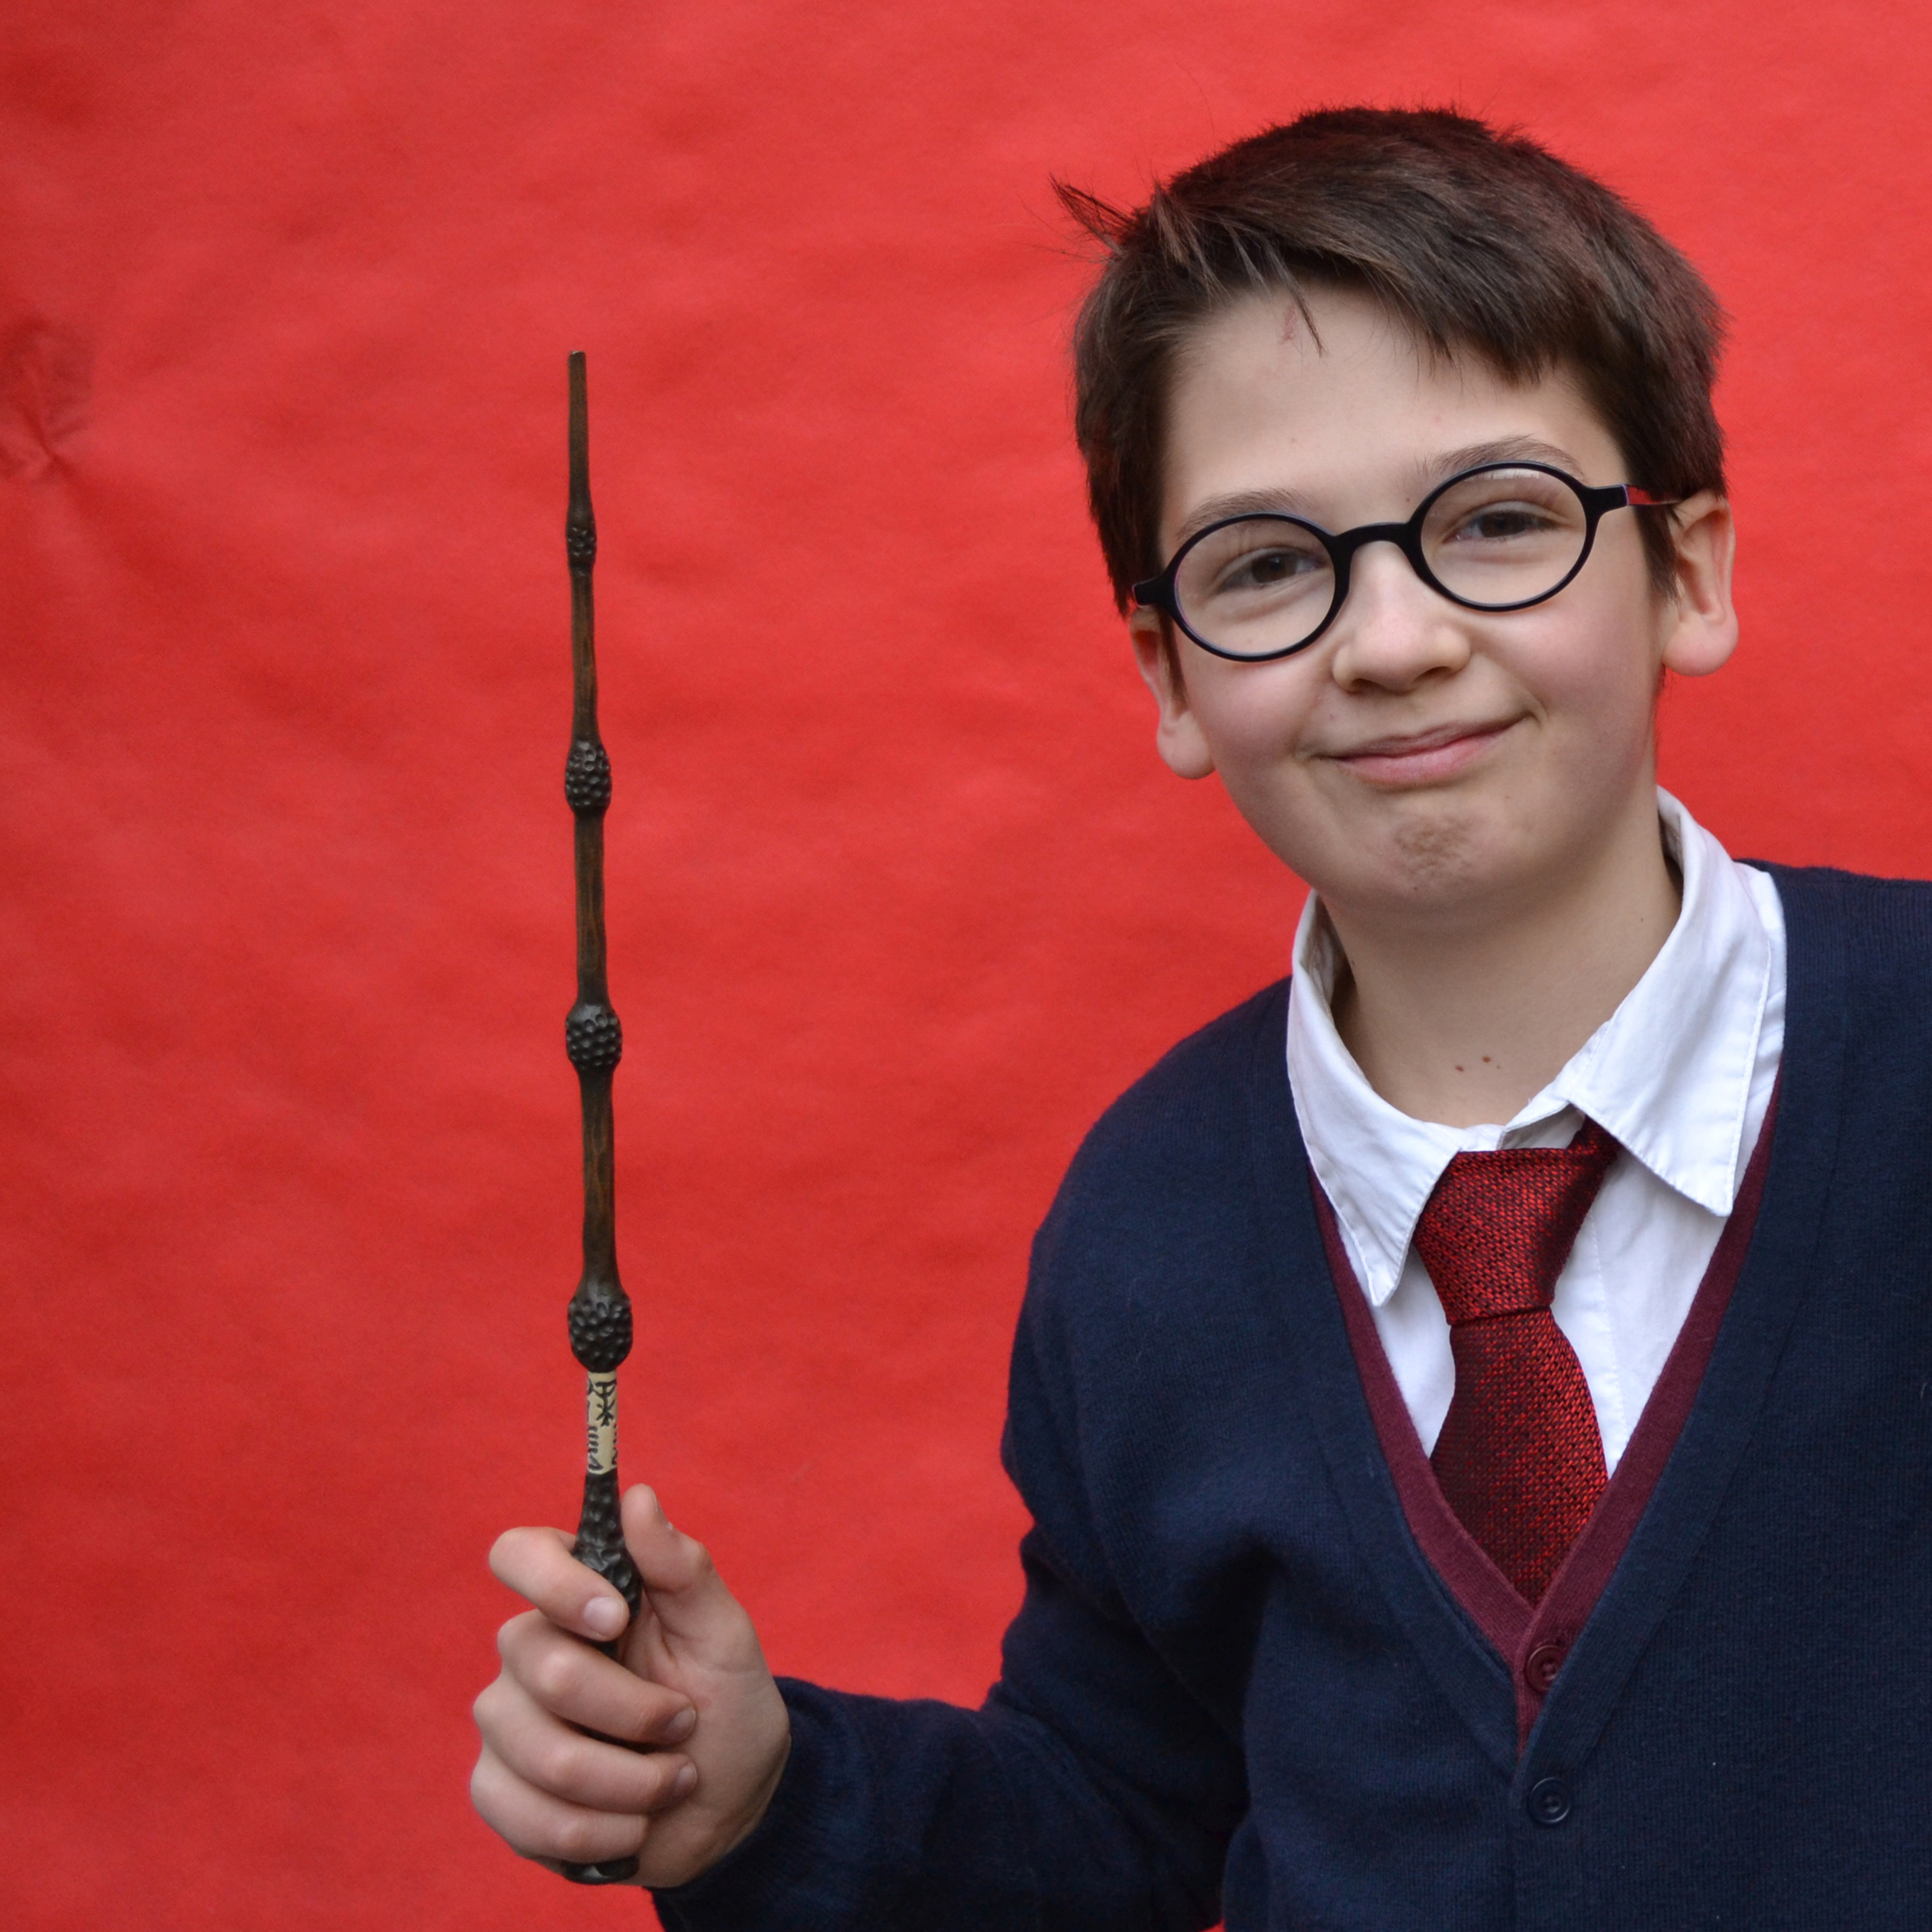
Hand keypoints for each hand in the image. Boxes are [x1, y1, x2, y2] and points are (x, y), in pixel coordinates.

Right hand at [471, 1484, 791, 1887]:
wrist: (729, 1804)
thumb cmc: (725, 1704)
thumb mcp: (723, 1633)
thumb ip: (682, 1568)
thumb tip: (638, 1497)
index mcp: (578, 1595)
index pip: (517, 1554)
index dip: (555, 1583)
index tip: (617, 1618)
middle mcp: (528, 1651)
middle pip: (544, 1669)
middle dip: (636, 1712)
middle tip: (682, 1723)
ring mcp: (506, 1724)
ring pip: (544, 1756)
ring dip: (632, 1782)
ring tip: (671, 1780)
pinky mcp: (500, 1794)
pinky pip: (532, 1819)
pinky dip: (604, 1831)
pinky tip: (634, 1824)